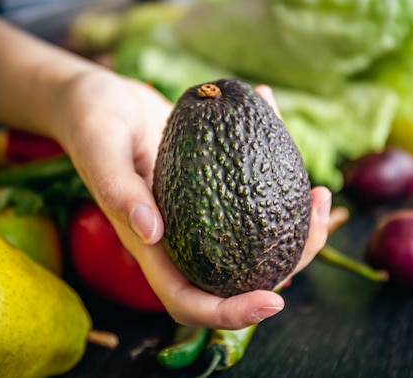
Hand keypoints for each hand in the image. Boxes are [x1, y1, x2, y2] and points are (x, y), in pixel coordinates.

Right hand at [54, 71, 331, 329]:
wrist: (103, 99)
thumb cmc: (92, 122)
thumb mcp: (99, 148)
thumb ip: (118, 190)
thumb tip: (153, 233)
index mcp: (150, 246)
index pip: (188, 300)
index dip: (228, 314)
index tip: (273, 301)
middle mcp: (181, 238)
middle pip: (238, 277)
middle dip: (288, 264)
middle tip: (318, 223)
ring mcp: (202, 214)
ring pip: (257, 239)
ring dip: (296, 225)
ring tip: (320, 192)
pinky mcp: (216, 186)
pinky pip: (254, 192)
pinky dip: (279, 174)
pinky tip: (291, 141)